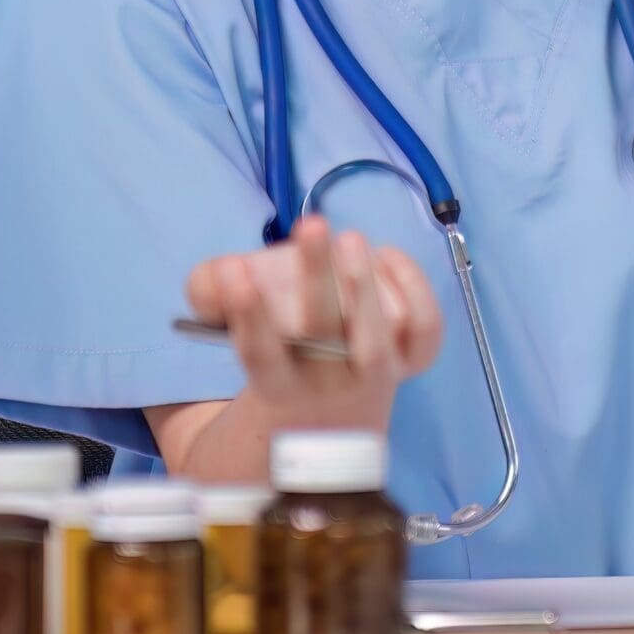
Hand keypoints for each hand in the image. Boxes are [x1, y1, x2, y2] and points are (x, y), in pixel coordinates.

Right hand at [180, 216, 442, 432]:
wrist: (328, 410)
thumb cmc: (275, 349)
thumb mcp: (228, 326)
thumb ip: (210, 294)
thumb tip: (221, 275)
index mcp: (277, 384)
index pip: (261, 356)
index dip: (249, 314)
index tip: (235, 269)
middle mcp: (328, 382)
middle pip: (324, 334)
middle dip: (318, 275)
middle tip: (312, 223)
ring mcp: (376, 373)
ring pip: (377, 340)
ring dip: (365, 285)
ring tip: (350, 237)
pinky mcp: (411, 359)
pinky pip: (424, 331)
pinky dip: (414, 292)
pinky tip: (387, 255)